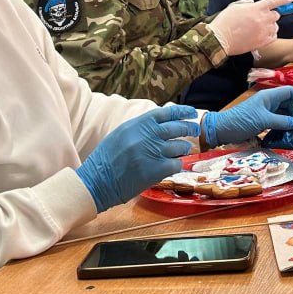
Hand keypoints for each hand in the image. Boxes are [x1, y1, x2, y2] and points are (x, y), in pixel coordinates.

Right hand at [76, 105, 199, 212]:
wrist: (97, 181)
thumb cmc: (106, 159)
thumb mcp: (122, 134)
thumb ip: (141, 128)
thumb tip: (162, 124)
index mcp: (138, 124)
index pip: (167, 112)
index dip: (182, 112)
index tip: (192, 113)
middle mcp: (147, 135)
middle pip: (178, 128)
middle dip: (190, 128)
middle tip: (195, 130)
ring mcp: (154, 152)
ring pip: (180, 146)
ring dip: (184, 148)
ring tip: (184, 149)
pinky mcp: (158, 170)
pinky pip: (177, 164)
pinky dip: (177, 164)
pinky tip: (173, 166)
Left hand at [202, 86, 292, 147]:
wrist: (223, 130)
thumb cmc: (241, 121)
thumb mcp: (263, 121)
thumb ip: (281, 121)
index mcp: (269, 96)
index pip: (291, 92)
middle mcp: (269, 102)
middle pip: (290, 104)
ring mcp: (266, 112)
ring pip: (285, 114)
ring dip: (290, 123)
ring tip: (292, 133)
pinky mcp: (263, 121)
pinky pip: (278, 122)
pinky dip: (283, 128)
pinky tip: (284, 136)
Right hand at [207, 0, 288, 54]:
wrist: (220, 39)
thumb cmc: (225, 21)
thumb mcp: (234, 6)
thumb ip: (246, 4)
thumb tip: (253, 4)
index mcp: (256, 8)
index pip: (274, 1)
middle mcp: (262, 19)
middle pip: (276, 15)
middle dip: (271, 15)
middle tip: (262, 18)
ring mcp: (263, 31)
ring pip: (275, 27)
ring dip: (271, 26)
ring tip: (259, 28)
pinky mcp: (262, 42)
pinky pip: (273, 37)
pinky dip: (270, 35)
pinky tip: (261, 35)